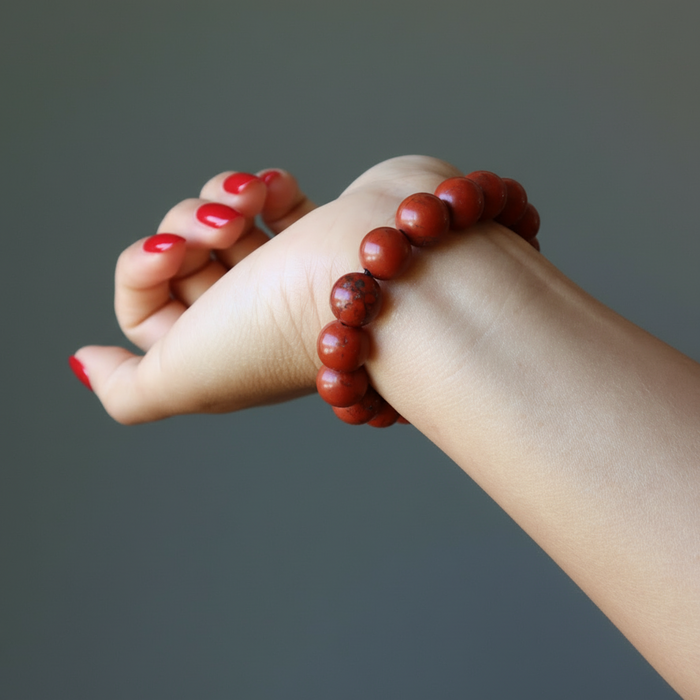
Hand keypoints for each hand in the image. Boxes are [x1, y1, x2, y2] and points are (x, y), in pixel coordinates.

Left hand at [72, 155, 462, 422]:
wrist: (384, 277)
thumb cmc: (284, 329)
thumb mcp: (185, 377)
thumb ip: (127, 389)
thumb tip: (87, 362)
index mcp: (218, 348)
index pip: (146, 306)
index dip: (142, 268)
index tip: (170, 253)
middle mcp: (248, 313)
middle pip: (178, 253)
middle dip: (186, 225)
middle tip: (220, 227)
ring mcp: (283, 269)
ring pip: (214, 214)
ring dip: (221, 194)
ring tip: (251, 201)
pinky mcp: (317, 228)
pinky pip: (264, 195)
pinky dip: (261, 184)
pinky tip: (276, 192)